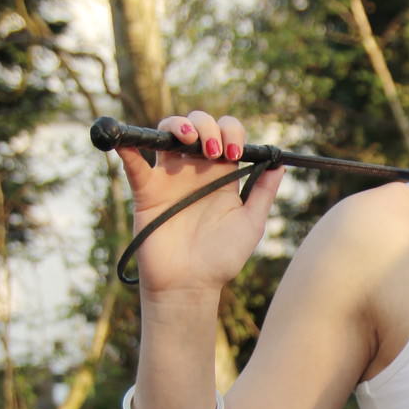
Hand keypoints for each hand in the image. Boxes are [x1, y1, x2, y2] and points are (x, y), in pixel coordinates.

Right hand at [116, 109, 283, 296]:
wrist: (191, 284)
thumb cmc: (222, 258)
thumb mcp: (251, 223)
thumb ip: (264, 192)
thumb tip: (281, 162)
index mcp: (222, 174)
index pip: (226, 134)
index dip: (231, 132)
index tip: (235, 153)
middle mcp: (195, 169)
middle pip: (196, 125)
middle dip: (206, 126)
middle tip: (215, 152)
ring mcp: (169, 177)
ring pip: (167, 133)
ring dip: (177, 125)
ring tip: (189, 140)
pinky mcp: (146, 190)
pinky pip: (133, 163)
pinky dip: (127, 147)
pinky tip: (127, 140)